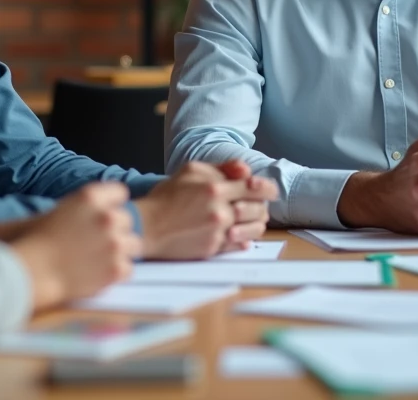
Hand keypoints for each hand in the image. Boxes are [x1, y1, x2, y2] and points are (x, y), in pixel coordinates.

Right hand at [8, 182, 140, 310]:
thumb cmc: (41, 240)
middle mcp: (108, 217)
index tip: (104, 216)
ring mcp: (115, 243)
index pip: (120, 193)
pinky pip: (128, 268)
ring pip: (134, 244)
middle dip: (117, 230)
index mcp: (92, 197)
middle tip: (97, 242)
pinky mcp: (117, 268)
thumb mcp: (65, 208)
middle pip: (128, 220)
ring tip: (100, 258)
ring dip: (121, 251)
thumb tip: (111, 206)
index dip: (113, 205)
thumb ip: (92, 204)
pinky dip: (117, 272)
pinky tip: (99, 273)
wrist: (32, 271)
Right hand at [135, 161, 278, 259]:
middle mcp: (218, 212)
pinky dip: (245, 240)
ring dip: (257, 223)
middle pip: (257, 209)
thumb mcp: (191, 171)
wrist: (146, 226)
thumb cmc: (167, 197)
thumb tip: (246, 170)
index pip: (254, 188)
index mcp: (214, 189)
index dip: (267, 189)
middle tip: (262, 204)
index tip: (270, 190)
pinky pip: (238, 246)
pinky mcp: (212, 249)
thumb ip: (221, 168)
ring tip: (254, 219)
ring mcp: (216, 233)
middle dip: (263, 206)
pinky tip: (241, 235)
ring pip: (252, 229)